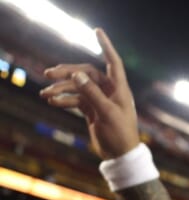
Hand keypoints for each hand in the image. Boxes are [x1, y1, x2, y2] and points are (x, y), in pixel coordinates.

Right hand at [39, 28, 139, 159]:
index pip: (113, 62)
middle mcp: (110, 91)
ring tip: (45, 93)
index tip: (97, 31)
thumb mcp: (106, 113)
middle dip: (68, 73)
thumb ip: (92, 93)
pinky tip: (52, 102)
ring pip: (78, 87)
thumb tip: (77, 74)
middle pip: (87, 74)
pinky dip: (64, 100)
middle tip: (49, 74)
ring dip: (62, 88)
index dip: (106, 46)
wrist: (120, 155)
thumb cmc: (119, 134)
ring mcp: (100, 100)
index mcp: (119, 89)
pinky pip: (76, 99)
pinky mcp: (92, 109)